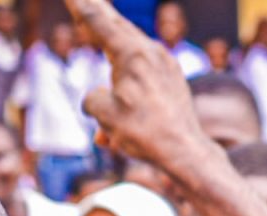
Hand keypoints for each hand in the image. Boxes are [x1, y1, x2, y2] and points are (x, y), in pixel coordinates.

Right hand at [64, 0, 211, 170]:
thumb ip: (92, 99)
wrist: (185, 151)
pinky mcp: (173, 80)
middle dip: (99, 11)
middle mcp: (151, 53)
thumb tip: (98, 98)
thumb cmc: (144, 132)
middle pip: (117, 25)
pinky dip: (128, 79)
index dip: (81, 6)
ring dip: (113, 45)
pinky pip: (145, 72)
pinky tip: (122, 101)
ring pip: (132, 48)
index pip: (99, 22)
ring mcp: (165, 65)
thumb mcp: (104, 115)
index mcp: (131, 54)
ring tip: (104, 21)